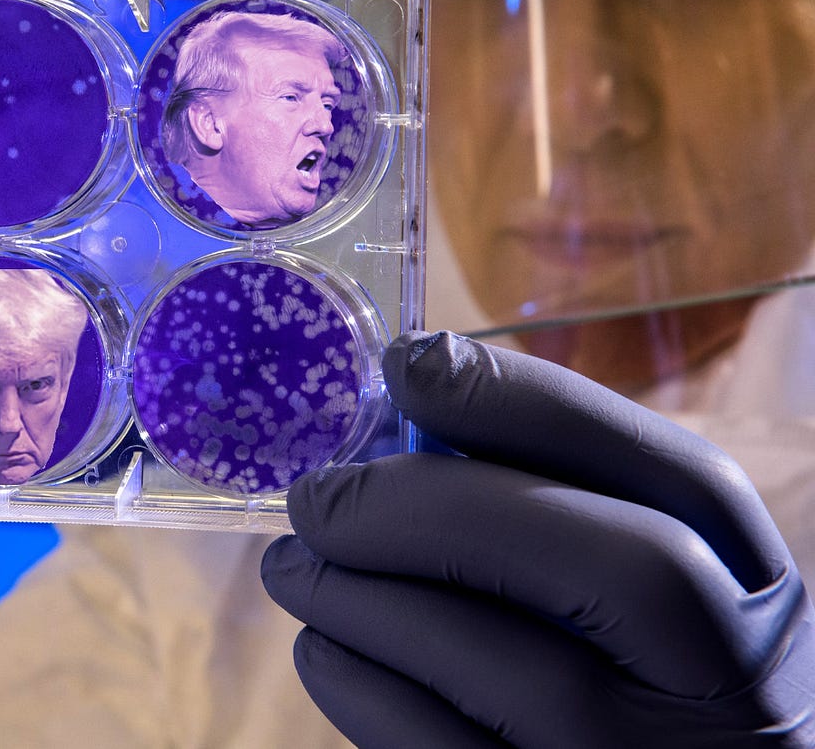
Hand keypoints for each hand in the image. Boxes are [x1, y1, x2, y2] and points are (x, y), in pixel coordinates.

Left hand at [261, 330, 814, 747]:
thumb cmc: (614, 678)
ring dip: (360, 596)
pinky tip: (325, 644)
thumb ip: (554, 505)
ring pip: (501, 666)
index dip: (538, 406)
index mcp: (754, 595)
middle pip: (617, 566)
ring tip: (295, 565)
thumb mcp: (635, 590)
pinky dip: (355, 683)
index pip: (684, 476)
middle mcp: (730, 688)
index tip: (409, 362)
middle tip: (316, 495)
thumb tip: (408, 404)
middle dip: (439, 507)